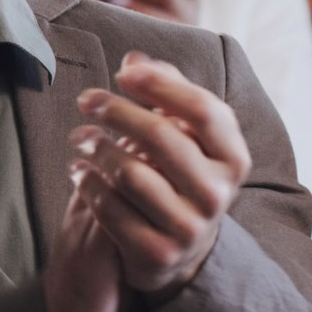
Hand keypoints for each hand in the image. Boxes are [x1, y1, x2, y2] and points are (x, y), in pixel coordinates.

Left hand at [50, 53, 252, 311]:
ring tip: (79, 137)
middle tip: (86, 100)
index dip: (162, 86)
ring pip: (132, 174)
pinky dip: (88, 184)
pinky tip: (77, 170)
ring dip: (97, 148)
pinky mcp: (157, 252)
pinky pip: (112, 209)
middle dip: (117, 112)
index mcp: (233, 158)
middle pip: (162, 138)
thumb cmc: (179, 175)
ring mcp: (189, 227)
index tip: (125, 72)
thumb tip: (135, 59)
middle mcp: (218, 194)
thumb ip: (167, 93)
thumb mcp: (187, 137)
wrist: (182, 250)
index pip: (204, 110)